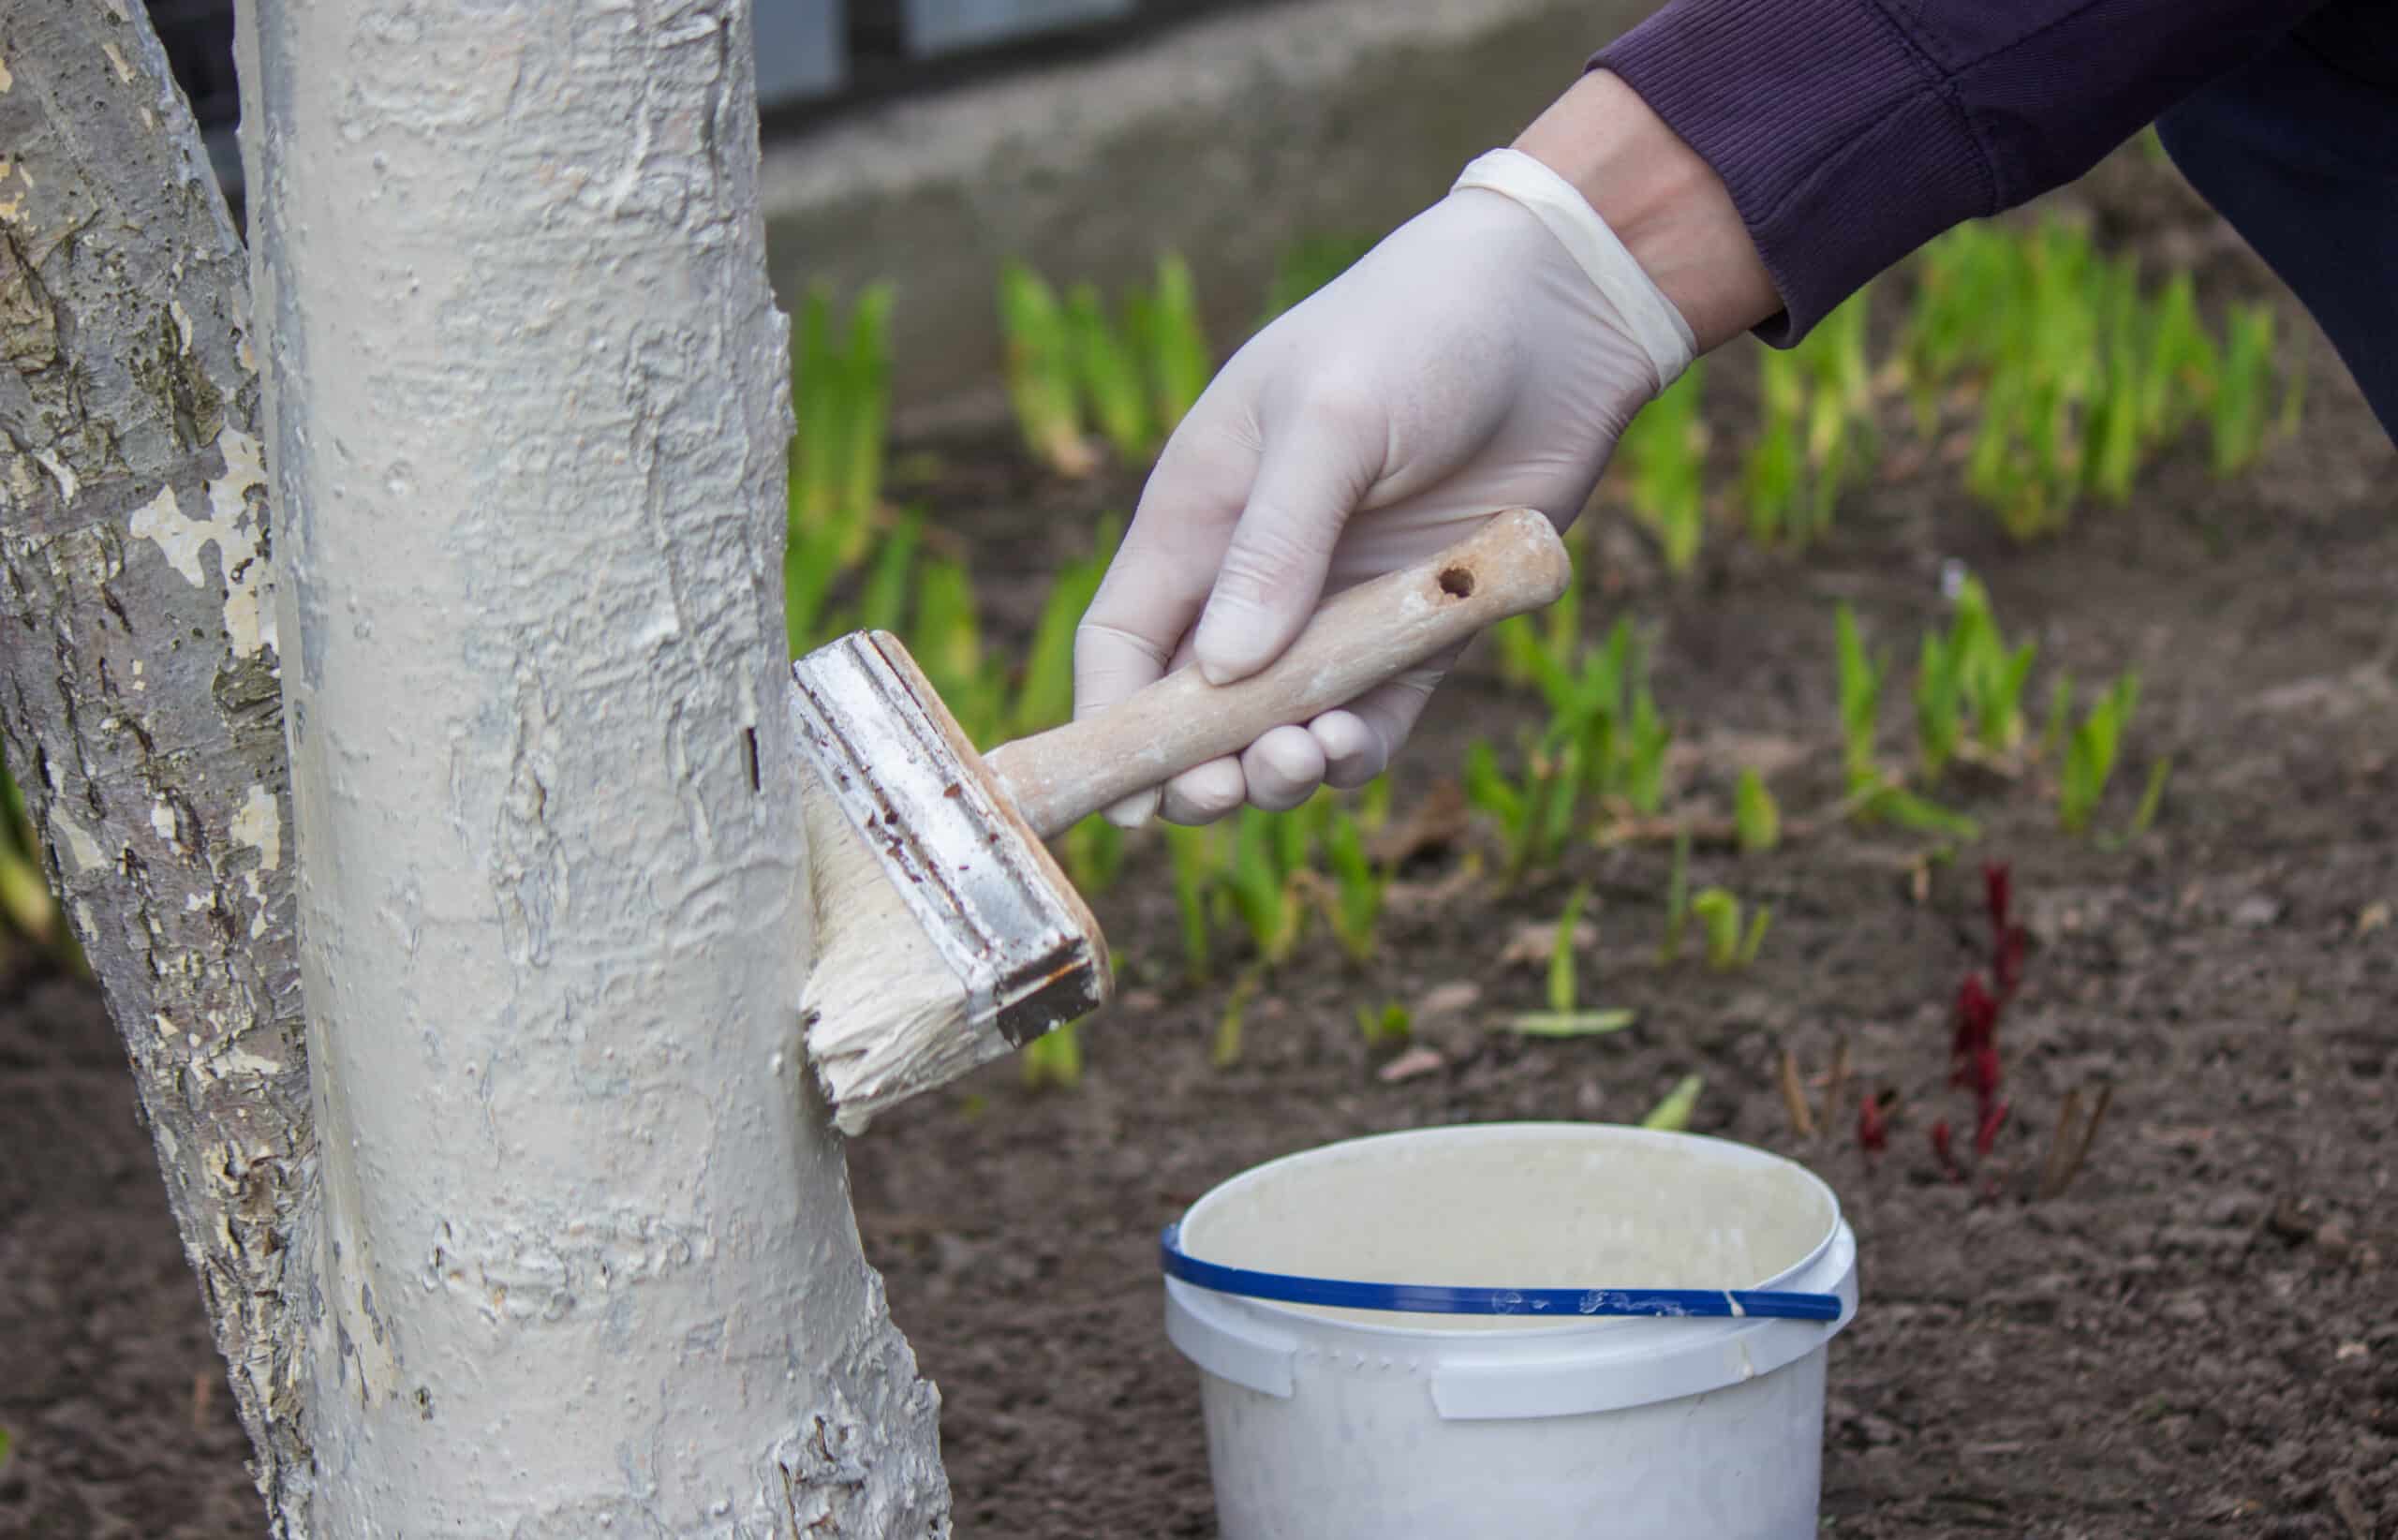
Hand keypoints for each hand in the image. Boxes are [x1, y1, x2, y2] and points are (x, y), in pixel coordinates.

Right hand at [1072, 138, 1699, 825]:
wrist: (1559, 310)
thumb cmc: (1419, 332)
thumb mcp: (1332, 421)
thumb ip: (1275, 544)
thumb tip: (1224, 673)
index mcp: (1198, 514)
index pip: (1123, 641)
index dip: (1109, 722)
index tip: (1117, 794)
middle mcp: (1255, 574)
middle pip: (1194, 708)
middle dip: (1196, 764)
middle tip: (1227, 789)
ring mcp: (1338, 609)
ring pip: (1280, 728)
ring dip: (1276, 766)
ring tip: (1303, 757)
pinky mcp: (1420, 632)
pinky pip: (1372, 721)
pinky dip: (1355, 751)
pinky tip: (1353, 745)